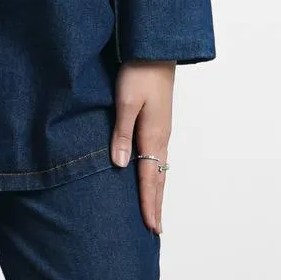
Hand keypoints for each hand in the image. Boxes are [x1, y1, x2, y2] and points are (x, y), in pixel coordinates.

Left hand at [110, 60, 174, 234]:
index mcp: (153, 135)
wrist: (155, 48)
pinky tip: (150, 175)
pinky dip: (155, 173)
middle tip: (155, 231)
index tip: (151, 228)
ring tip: (153, 211)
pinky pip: (157, 156)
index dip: (149, 204)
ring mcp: (161, 130)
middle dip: (156, 205)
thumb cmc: (139, 71)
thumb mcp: (126, 100)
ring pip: (159, 168)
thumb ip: (122, 133)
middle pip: (159, 178)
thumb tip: (119, 165)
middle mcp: (160, 137)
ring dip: (156, 191)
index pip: (151, 178)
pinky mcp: (157, 122)